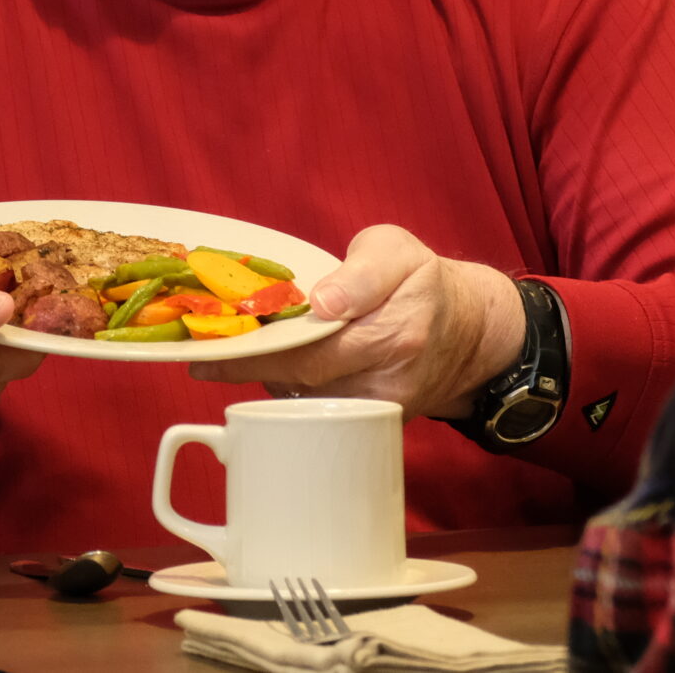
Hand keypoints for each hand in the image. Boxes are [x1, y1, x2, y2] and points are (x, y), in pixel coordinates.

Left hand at [189, 224, 525, 420]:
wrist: (470, 330)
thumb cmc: (422, 280)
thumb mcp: (396, 250)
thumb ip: (360, 272)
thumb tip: (323, 302)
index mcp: (396, 329)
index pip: (313, 348)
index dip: (256, 354)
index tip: (207, 354)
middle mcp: (390, 376)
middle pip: (304, 381)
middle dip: (250, 369)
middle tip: (204, 358)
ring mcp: (384, 407)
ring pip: (309, 403)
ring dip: (268, 382)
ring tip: (229, 359)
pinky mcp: (379, 423)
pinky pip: (324, 413)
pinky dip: (294, 394)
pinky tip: (274, 371)